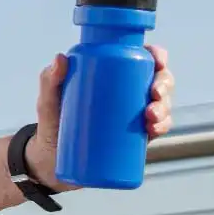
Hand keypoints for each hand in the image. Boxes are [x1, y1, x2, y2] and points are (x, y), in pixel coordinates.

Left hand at [27, 44, 175, 187]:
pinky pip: (157, 128)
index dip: (157, 56)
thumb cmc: (52, 121)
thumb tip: (60, 58)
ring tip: (151, 117)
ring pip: (161, 104)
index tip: (157, 60)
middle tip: (154, 94)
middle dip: (165, 84)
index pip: (140, 59)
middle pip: (157, 80)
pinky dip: (163, 127)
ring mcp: (133, 114)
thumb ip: (50, 79)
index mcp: (111, 74)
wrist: (52, 159)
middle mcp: (127, 92)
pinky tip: (156, 129)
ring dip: (165, 108)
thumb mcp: (48, 100)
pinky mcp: (134, 136)